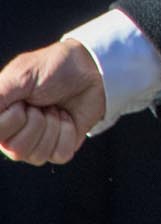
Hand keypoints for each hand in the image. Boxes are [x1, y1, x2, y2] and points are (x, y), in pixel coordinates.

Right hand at [0, 40, 106, 166]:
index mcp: (0, 118)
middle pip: (17, 151)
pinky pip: (60, 154)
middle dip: (36, 122)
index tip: (22, 101)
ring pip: (38, 155)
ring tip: (54, 109)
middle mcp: (13, 136)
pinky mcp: (59, 148)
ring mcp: (36, 144)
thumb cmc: (51, 68)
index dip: (14, 118)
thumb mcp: (21, 76)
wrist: (89, 68)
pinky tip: (66, 118)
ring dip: (53, 126)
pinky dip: (68, 133)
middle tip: (41, 104)